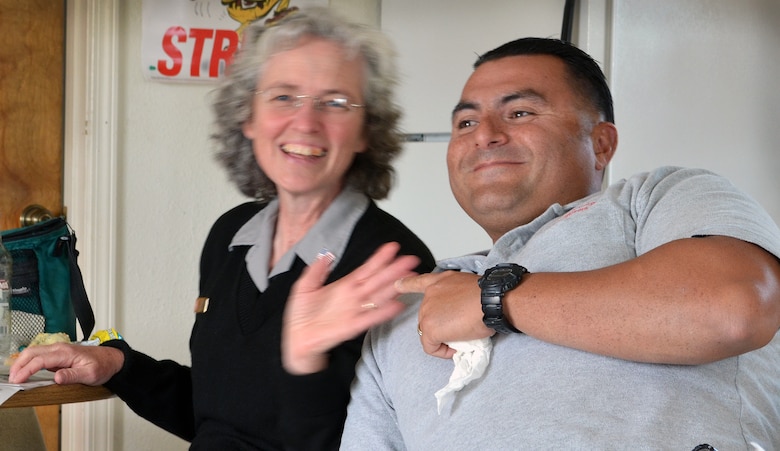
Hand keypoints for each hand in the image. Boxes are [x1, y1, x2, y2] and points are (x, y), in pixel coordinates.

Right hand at [8, 343, 123, 384]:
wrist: (112, 359)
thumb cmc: (102, 366)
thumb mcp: (90, 374)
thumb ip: (72, 376)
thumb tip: (56, 378)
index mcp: (66, 353)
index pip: (40, 360)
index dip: (26, 370)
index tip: (18, 381)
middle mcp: (60, 348)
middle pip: (32, 352)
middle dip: (19, 365)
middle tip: (12, 379)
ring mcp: (58, 350)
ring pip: (34, 352)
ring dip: (22, 363)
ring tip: (15, 377)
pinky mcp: (58, 354)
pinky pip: (40, 356)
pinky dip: (29, 362)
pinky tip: (25, 372)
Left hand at [282, 242, 419, 374]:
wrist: (296, 341)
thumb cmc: (300, 317)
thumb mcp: (304, 288)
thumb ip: (315, 271)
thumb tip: (326, 254)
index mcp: (344, 286)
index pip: (366, 269)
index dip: (379, 259)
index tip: (392, 247)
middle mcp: (354, 297)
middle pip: (378, 280)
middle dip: (394, 269)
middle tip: (410, 259)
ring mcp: (355, 311)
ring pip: (379, 295)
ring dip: (395, 286)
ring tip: (410, 276)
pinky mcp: (353, 326)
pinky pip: (372, 317)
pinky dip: (384, 311)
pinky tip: (398, 304)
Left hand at [396, 271, 492, 358]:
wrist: (491, 300)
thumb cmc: (489, 295)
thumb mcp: (468, 289)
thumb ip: (457, 297)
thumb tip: (461, 312)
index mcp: (440, 281)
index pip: (419, 282)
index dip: (406, 284)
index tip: (396, 285)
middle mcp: (430, 293)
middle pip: (428, 316)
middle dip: (441, 326)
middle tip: (460, 330)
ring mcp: (427, 311)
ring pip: (429, 333)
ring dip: (443, 338)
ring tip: (462, 338)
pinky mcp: (430, 328)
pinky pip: (431, 347)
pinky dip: (442, 351)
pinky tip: (455, 349)